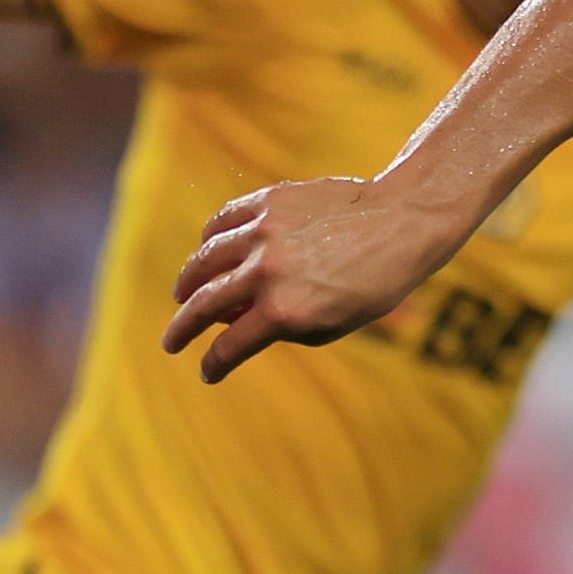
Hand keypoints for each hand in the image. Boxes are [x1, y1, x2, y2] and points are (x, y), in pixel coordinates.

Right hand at [162, 175, 464, 383]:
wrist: (402, 222)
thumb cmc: (374, 283)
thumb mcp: (333, 323)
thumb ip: (283, 330)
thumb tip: (235, 325)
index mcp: (284, 311)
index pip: (231, 346)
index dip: (213, 364)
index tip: (206, 372)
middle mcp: (267, 272)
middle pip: (204, 305)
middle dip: (182, 329)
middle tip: (171, 341)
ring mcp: (264, 233)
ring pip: (204, 259)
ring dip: (187, 282)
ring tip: (181, 294)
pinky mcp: (267, 201)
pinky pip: (222, 222)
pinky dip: (209, 240)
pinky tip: (208, 250)